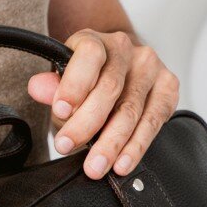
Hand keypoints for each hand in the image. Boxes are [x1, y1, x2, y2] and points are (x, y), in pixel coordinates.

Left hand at [28, 29, 179, 179]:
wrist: (120, 72)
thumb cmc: (88, 80)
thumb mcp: (64, 80)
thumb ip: (52, 86)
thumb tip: (38, 88)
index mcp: (95, 41)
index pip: (89, 55)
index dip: (74, 84)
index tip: (61, 111)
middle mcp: (126, 49)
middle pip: (109, 89)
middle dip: (86, 124)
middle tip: (68, 147)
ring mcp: (150, 67)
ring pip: (131, 110)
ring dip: (112, 143)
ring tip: (96, 166)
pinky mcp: (168, 87)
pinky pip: (153, 121)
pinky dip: (137, 146)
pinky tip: (123, 163)